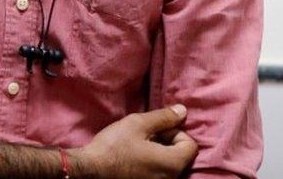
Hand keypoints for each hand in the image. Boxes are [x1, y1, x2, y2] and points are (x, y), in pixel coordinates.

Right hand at [70, 105, 197, 178]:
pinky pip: (159, 171)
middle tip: (145, 134)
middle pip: (181, 155)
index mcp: (172, 163)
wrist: (92, 169)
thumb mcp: (137, 124)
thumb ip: (163, 117)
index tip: (155, 129)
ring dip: (159, 151)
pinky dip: (152, 162)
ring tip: (138, 144)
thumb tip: (183, 111)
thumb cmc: (114, 146)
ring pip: (169, 164)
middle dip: (167, 141)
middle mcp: (171, 178)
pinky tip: (135, 156)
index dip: (175, 132)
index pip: (191, 145)